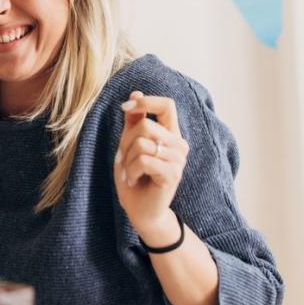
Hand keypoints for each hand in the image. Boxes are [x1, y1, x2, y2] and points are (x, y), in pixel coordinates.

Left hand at [114, 91, 189, 246]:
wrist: (140, 211)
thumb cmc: (135, 178)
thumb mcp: (129, 146)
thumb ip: (134, 122)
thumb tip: (136, 93)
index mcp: (171, 134)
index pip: (167, 105)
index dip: (146, 102)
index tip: (126, 107)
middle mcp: (179, 144)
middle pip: (146, 125)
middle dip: (125, 142)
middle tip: (124, 160)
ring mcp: (178, 160)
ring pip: (142, 143)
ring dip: (127, 160)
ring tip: (130, 172)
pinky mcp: (172, 174)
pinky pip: (144, 160)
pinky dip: (131, 171)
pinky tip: (134, 180)